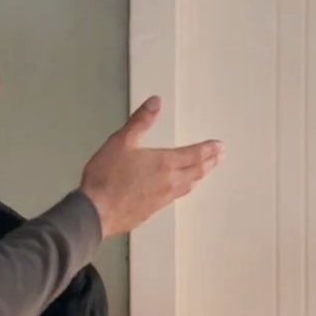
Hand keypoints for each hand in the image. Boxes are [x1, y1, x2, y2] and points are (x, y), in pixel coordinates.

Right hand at [79, 95, 224, 236]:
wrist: (96, 211)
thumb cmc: (105, 179)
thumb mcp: (120, 142)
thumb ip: (139, 122)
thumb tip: (154, 103)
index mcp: (164, 162)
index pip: (196, 154)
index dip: (210, 148)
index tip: (220, 146)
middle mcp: (169, 181)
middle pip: (197, 170)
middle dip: (210, 162)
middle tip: (219, 157)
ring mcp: (162, 198)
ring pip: (188, 185)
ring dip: (199, 176)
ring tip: (203, 172)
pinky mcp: (151, 211)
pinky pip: (175, 198)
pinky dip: (182, 190)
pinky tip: (178, 190)